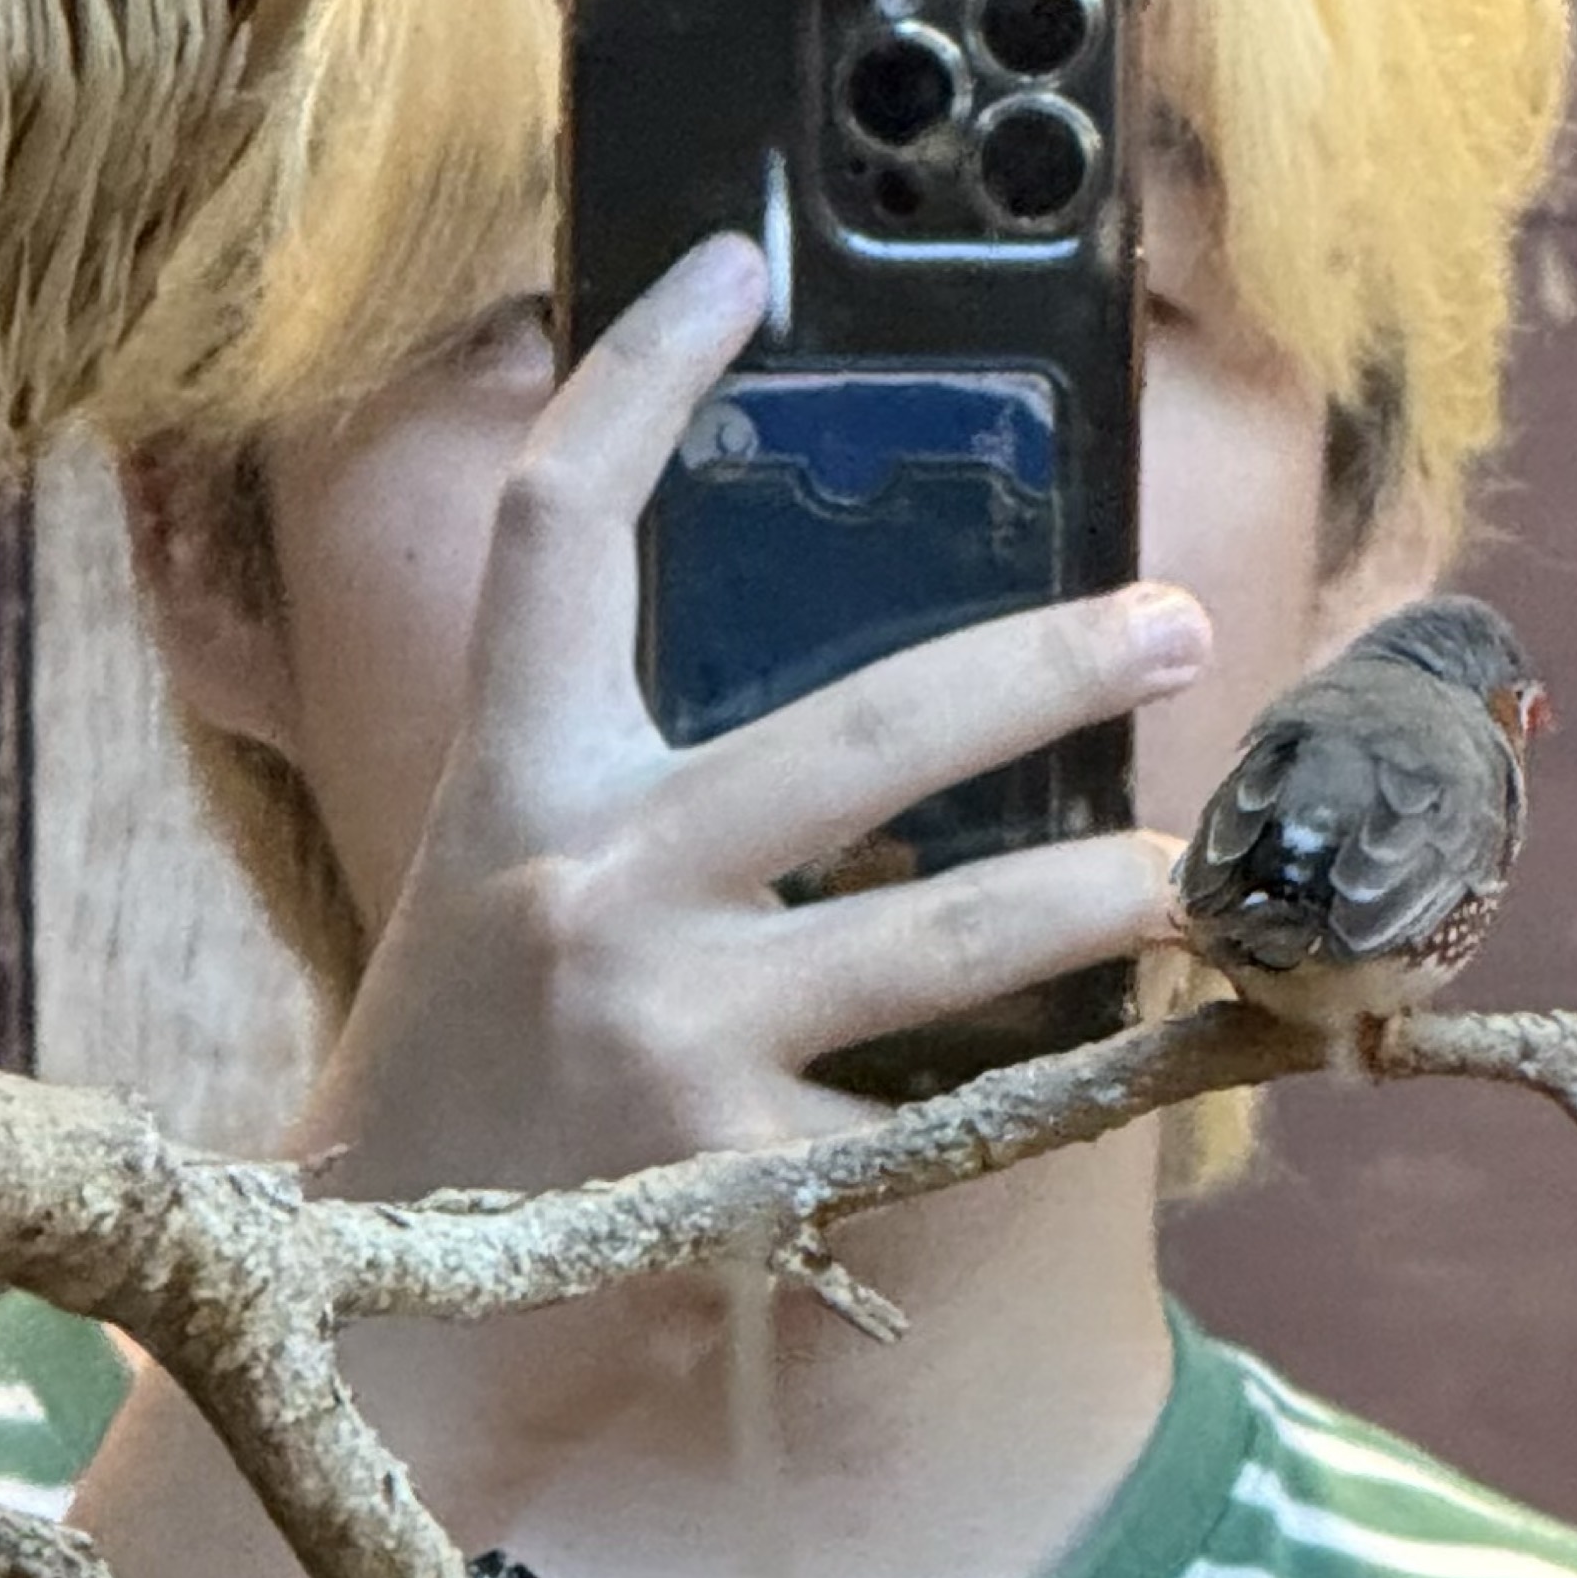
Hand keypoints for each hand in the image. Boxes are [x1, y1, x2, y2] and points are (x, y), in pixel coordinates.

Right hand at [299, 234, 1211, 1199]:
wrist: (377, 1313)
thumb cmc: (478, 1067)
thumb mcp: (513, 880)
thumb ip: (646, 786)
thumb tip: (883, 717)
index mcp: (516, 778)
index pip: (558, 529)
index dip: (636, 377)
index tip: (736, 264)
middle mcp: (586, 879)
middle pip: (860, 729)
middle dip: (1045, 671)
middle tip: (1177, 626)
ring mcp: (665, 1025)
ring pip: (942, 933)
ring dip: (1099, 899)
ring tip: (1199, 879)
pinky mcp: (732, 1171)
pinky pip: (930, 1114)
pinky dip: (1018, 1098)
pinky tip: (1099, 1087)